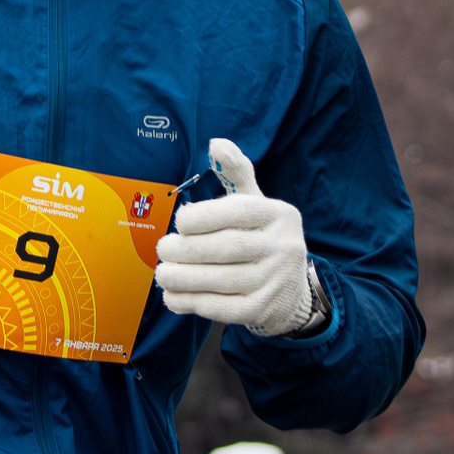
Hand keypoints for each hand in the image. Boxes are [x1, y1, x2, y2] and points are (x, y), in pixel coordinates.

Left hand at [155, 139, 316, 335]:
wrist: (292, 294)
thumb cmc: (262, 240)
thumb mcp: (256, 205)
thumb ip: (237, 173)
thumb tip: (216, 143)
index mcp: (280, 215)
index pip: (239, 212)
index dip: (205, 216)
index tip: (179, 221)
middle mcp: (285, 247)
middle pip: (228, 247)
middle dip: (188, 249)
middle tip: (162, 249)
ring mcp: (277, 281)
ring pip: (222, 280)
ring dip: (184, 278)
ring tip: (161, 274)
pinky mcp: (263, 311)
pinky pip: (223, 308)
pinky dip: (193, 303)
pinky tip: (173, 298)